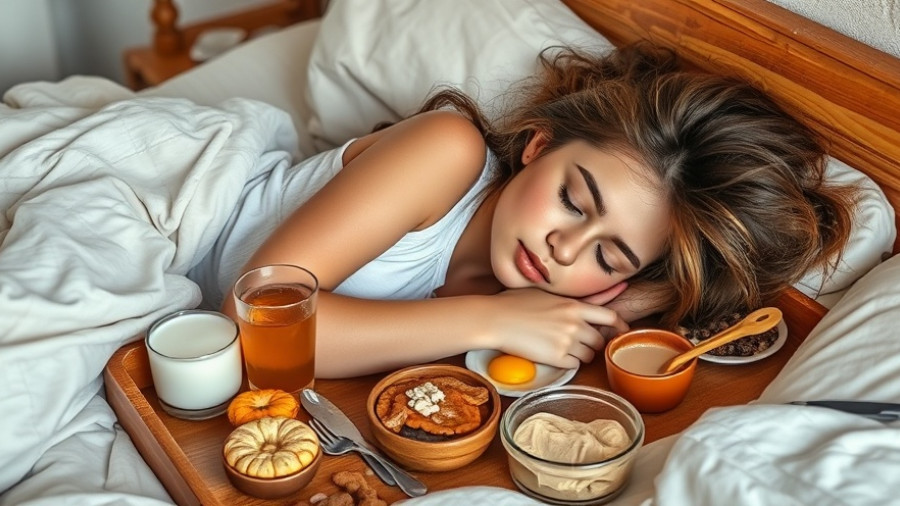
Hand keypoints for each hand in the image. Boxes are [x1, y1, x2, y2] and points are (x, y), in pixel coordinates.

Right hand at [482, 288, 629, 368]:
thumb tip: (602, 294)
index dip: (619, 325)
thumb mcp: (548, 294)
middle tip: (579, 341)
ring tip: (564, 348)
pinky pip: (574, 365)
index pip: (610, 316)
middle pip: (600, 339)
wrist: (496, 319)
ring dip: (581, 354)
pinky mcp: (556, 358)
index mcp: (574, 305)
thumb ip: (576, 298)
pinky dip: (568, 363)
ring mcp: (567, 342)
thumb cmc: (516, 303)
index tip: (621, 331)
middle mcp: (575, 323)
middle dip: (593, 342)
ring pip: (589, 355)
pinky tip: (555, 355)